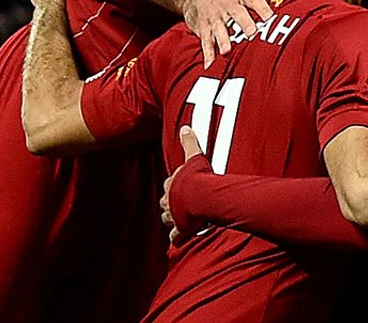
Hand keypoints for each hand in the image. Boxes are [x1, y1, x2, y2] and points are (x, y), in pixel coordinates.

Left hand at [161, 125, 210, 242]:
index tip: (181, 184)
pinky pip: (176, 234)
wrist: (200, 197)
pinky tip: (179, 238)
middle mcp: (169, 200)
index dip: (175, 184)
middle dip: (171, 202)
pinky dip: (177, 236)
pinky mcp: (180, 227)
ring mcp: (174, 214)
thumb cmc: (197, 178)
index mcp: (172, 184)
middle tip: (181, 202)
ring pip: (168, 217)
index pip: (169, 183)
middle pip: (166, 201)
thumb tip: (185, 128)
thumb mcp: (194, 156)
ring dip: (173, 217)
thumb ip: (189, 142)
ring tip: (179, 219)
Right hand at [181, 0, 274, 65]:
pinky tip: (211, 65)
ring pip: (219, 29)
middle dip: (245, 23)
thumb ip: (259, 7)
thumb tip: (280, 22)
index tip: (272, 18)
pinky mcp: (203, 29)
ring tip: (227, 51)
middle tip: (252, 34)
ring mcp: (214, 18)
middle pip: (237, 13)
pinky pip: (206, 42)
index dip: (263, 8)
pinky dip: (208, 54)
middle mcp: (227, 6)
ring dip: (223, 40)